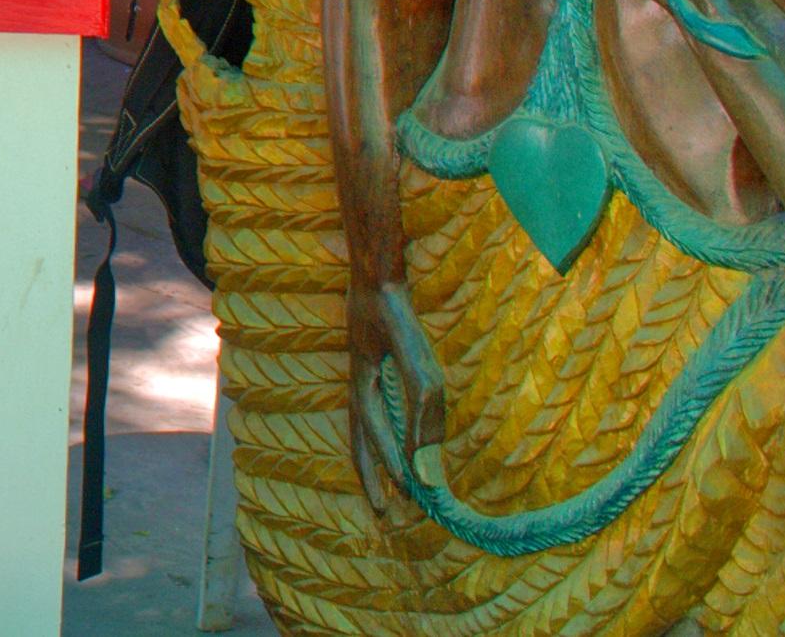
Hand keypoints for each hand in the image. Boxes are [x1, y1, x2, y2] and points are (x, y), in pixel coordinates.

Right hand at [346, 281, 441, 518]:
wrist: (376, 271)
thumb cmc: (396, 313)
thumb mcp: (417, 361)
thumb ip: (424, 410)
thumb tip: (427, 467)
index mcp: (361, 389)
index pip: (376, 439)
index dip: (394, 468)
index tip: (413, 496)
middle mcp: (356, 385)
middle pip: (359, 442)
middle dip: (372, 477)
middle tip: (383, 512)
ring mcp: (361, 373)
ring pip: (363, 427)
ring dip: (375, 458)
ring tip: (387, 482)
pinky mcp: (371, 364)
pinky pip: (374, 408)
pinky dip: (381, 431)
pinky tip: (396, 432)